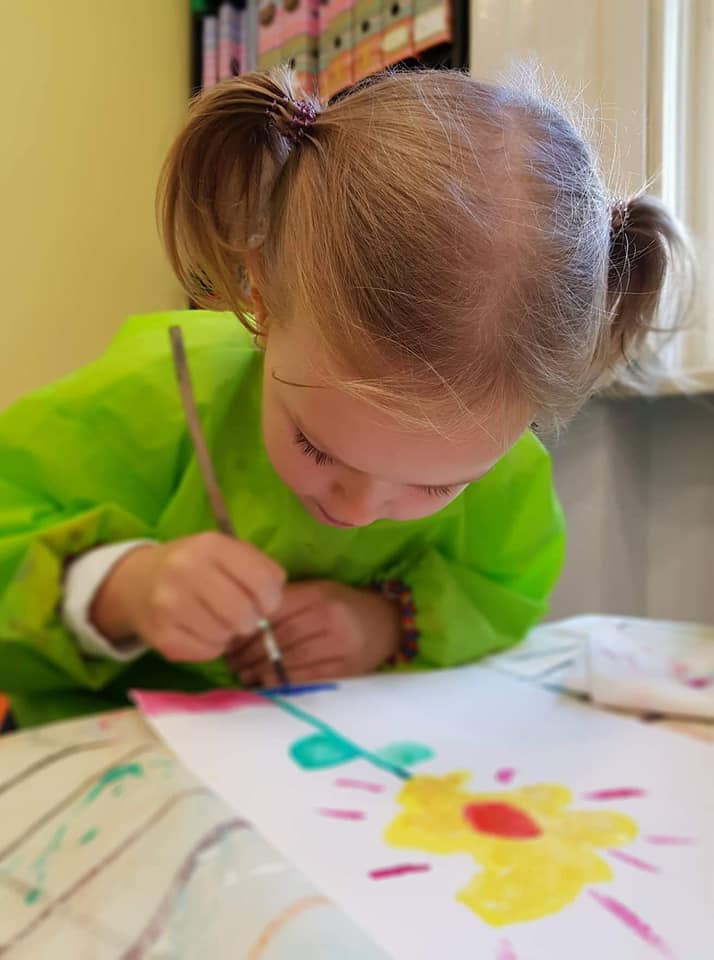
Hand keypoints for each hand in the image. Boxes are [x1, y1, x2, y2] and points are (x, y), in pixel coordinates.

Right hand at [91, 533, 285, 661]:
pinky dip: (211, 647)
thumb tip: (273, 603)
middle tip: (240, 615)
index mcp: (210, 544)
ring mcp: (169, 603)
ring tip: (215, 619)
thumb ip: (259, 569)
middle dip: (250, 620)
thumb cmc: (195, 566)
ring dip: (228, 634)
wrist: (137, 581)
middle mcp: (186, 569)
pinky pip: (206, 652)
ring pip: (226, 636)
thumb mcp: (226, 552)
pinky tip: (199, 630)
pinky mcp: (160, 635)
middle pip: (244, 613)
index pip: (263, 581)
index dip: (272, 599)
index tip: (264, 602)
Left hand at [227, 580, 401, 686]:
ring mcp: (340, 646)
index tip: (229, 638)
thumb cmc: (343, 606)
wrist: (387, 623)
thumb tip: (241, 621)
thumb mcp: (317, 592)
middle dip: (249, 653)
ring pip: (290, 661)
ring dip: (260, 671)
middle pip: (278, 639)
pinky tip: (266, 684)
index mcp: (318, 594)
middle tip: (231, 662)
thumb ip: (285, 603)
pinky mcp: (347, 669)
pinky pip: (307, 679)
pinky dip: (282, 683)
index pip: (273, 612)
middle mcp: (329, 618)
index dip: (247, 628)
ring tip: (243, 675)